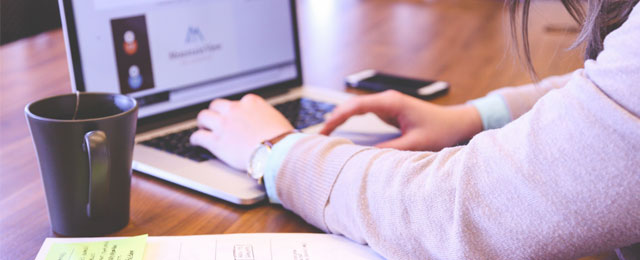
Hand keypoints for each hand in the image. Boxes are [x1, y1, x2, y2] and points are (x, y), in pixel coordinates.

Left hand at [190, 94, 293, 170]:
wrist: (277, 152)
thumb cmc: (283, 139)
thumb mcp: (276, 119)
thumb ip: (265, 117)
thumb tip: (266, 123)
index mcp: (251, 102)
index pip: (237, 102)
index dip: (234, 111)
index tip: (233, 116)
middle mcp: (235, 110)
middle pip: (217, 105)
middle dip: (215, 112)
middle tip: (214, 119)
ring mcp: (224, 125)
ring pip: (204, 117)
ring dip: (203, 122)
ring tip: (203, 128)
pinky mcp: (216, 141)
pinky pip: (199, 136)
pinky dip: (196, 139)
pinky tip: (196, 142)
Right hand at [320, 90, 482, 150]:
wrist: (457, 123)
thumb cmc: (441, 130)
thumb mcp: (415, 144)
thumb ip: (390, 150)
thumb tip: (365, 157)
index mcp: (391, 103)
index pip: (356, 106)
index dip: (337, 117)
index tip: (324, 130)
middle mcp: (387, 100)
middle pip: (351, 106)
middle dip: (333, 119)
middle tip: (317, 136)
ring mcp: (387, 105)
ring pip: (355, 109)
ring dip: (340, 120)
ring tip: (324, 135)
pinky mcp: (388, 111)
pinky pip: (363, 114)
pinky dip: (350, 122)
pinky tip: (340, 131)